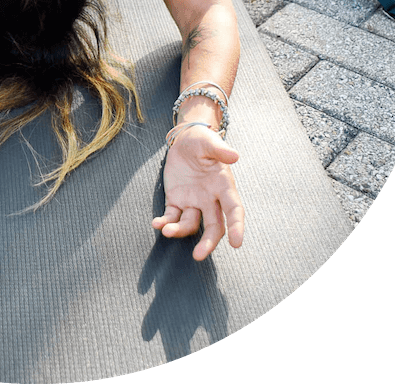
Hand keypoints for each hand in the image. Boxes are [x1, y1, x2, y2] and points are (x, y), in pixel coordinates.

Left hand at [152, 124, 243, 260]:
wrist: (184, 139)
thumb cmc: (201, 141)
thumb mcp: (209, 142)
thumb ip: (219, 150)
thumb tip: (234, 156)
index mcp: (223, 186)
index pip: (234, 209)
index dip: (237, 226)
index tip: (237, 243)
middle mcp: (210, 199)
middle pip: (214, 226)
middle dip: (208, 242)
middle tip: (199, 256)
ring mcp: (193, 201)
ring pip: (191, 224)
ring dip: (179, 230)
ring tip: (167, 231)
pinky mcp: (176, 200)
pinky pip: (171, 216)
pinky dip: (165, 222)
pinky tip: (157, 223)